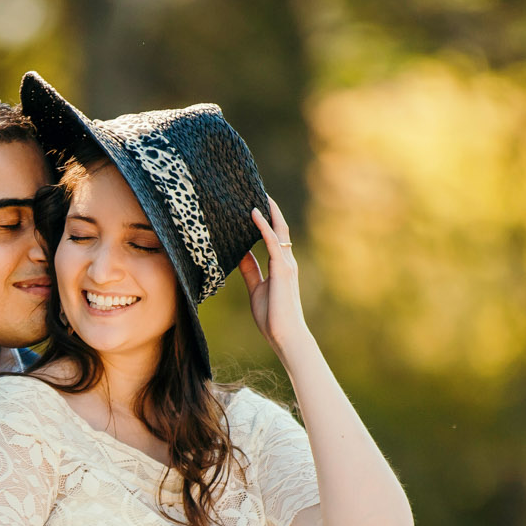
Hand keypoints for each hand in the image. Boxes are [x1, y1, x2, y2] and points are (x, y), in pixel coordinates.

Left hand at [239, 196, 309, 354]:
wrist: (285, 336)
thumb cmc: (272, 318)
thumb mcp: (256, 289)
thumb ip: (250, 271)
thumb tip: (240, 254)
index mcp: (280, 266)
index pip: (273, 236)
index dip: (265, 219)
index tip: (253, 204)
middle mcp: (286, 261)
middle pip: (279, 227)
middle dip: (269, 208)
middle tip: (256, 189)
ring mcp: (286, 264)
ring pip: (278, 229)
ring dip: (267, 210)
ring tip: (256, 192)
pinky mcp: (282, 269)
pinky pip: (273, 241)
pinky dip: (263, 225)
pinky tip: (253, 212)